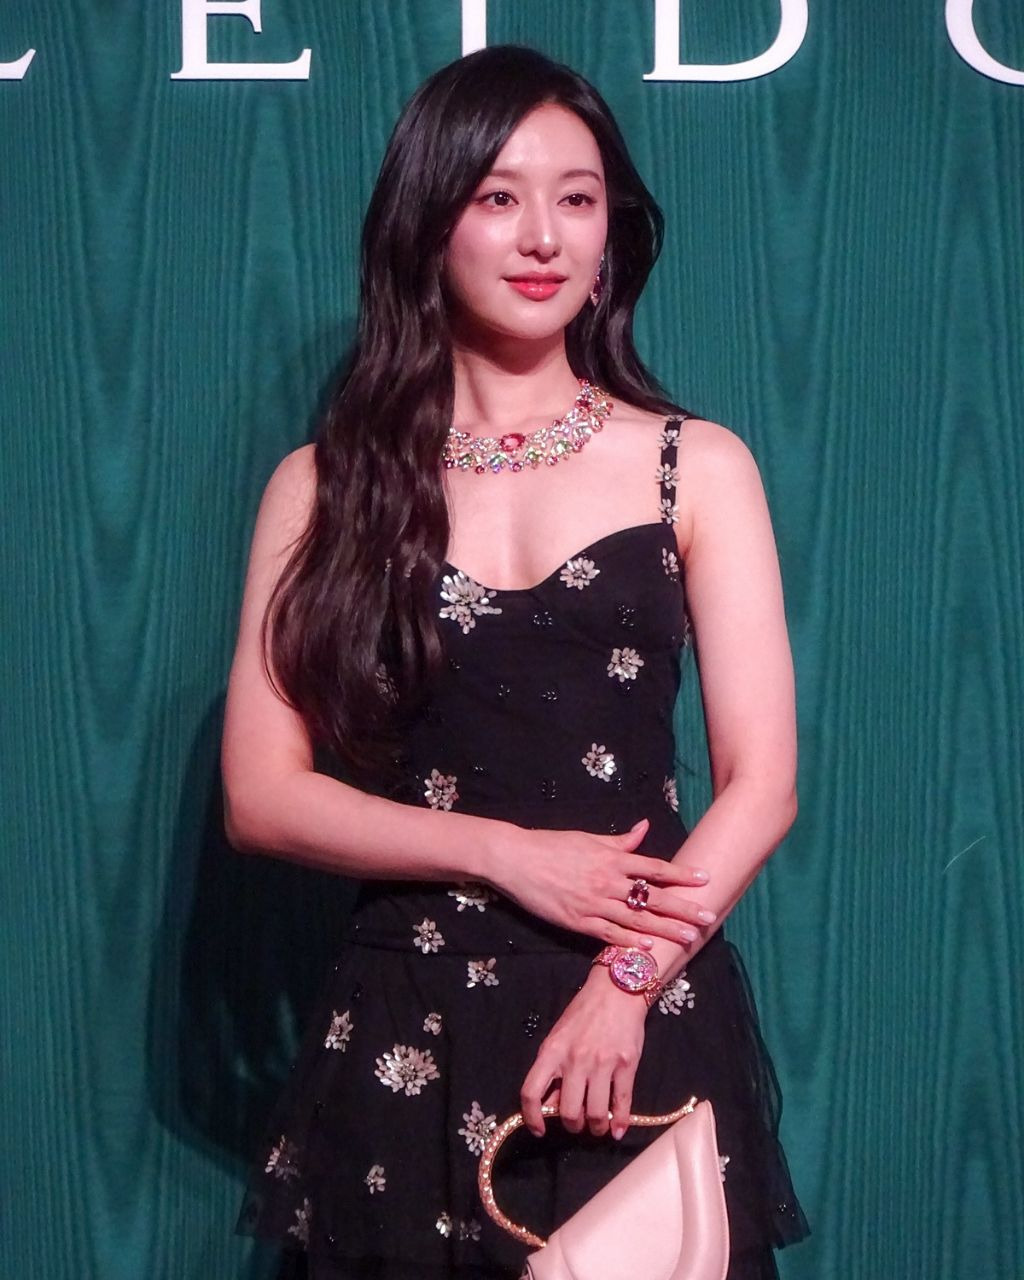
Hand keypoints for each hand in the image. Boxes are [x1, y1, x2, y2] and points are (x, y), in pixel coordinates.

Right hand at [493, 818, 714, 947]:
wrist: (515, 859)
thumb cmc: (552, 845)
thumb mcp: (588, 838)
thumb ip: (620, 840)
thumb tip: (645, 828)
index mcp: (611, 858)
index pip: (655, 868)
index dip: (682, 874)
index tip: (705, 879)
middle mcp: (607, 881)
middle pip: (653, 897)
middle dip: (683, 908)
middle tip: (709, 916)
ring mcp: (593, 903)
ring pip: (636, 919)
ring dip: (665, 929)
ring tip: (689, 937)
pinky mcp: (577, 921)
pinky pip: (608, 934)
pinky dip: (629, 941)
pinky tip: (648, 946)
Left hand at [520, 968, 647, 1139]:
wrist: (617, 989)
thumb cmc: (584, 1012)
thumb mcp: (559, 1036)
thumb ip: (554, 1069)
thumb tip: (552, 1105)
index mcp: (552, 1051)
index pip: (532, 1092)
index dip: (532, 1118)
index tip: (539, 1130)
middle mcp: (575, 1060)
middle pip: (568, 1112)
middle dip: (573, 1125)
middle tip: (578, 1123)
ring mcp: (602, 1064)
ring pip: (596, 1114)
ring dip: (596, 1127)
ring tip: (598, 1125)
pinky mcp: (626, 1065)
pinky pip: (622, 1104)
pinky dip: (620, 1123)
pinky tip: (618, 1129)